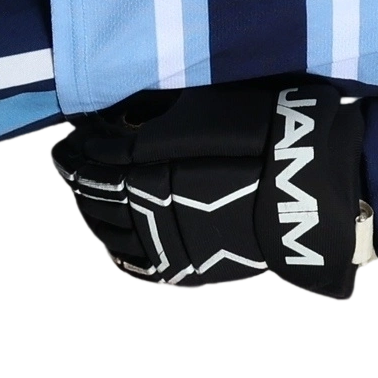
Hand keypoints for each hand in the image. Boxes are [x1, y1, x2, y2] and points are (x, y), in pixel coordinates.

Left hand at [52, 77, 369, 300]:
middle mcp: (147, 213)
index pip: (93, 160)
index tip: (68, 134)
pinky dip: (115, 247)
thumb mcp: (204, 110)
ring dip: (90, 208)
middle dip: (78, 174)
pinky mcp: (186, 268)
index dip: (77, 146)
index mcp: (148, 172)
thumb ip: (155, 116)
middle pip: (93, 195)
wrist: (309, 191)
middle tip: (71, 158)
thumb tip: (120, 118)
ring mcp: (166, 245)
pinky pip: (134, 264)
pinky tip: (111, 235)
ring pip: (106, 231)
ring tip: (87, 192)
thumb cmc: (263, 138)